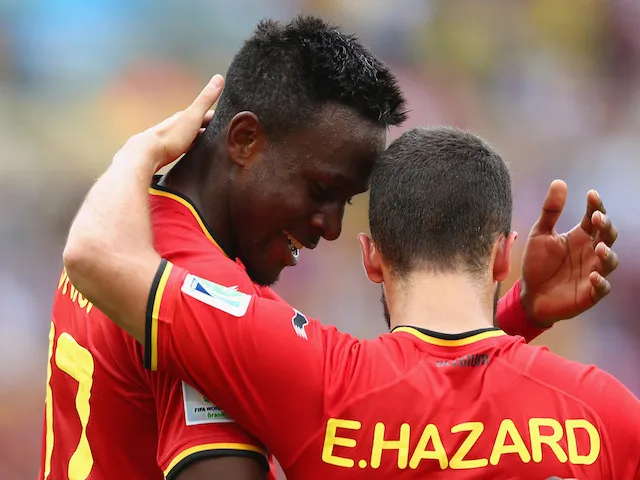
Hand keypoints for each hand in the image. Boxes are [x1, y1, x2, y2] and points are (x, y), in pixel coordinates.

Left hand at [124, 74, 224, 170]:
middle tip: (228, 134)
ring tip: (217, 145)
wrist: (149, 153)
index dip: (221, 116)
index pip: (209, 114)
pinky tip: (200, 153)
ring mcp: (177, 137)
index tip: (233, 119)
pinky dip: (197, 148)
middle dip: (214, 128)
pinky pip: (189, 147)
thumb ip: (206, 99)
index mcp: (187, 115)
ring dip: (205, 139)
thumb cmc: (172, 135)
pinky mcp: (173, 150)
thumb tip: (219, 77)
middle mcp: (181, 124)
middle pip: (202, 125)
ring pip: (196, 136)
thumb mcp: (193, 115)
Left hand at [520, 180, 618, 326]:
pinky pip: (601, 288)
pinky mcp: (589, 293)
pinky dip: (600, 283)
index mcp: (580, 236)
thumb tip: (559, 181)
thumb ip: (550, 211)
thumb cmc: (537, 263)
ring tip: (599, 247)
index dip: (596, 206)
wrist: (529, 294)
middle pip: (608, 236)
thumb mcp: (540, 234)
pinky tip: (593, 276)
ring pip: (610, 261)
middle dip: (606, 226)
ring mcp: (592, 272)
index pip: (594, 218)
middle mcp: (590, 252)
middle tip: (597, 218)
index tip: (591, 194)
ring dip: (607, 254)